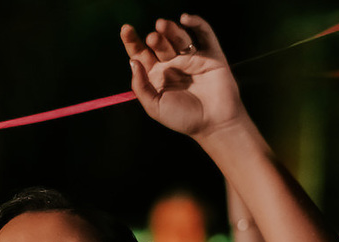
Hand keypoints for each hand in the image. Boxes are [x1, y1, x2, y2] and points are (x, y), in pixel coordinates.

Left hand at [120, 15, 245, 140]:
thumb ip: (141, 86)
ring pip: (179, 37)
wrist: (213, 124)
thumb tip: (132, 61)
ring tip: (162, 25)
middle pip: (160, 44)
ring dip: (170, 30)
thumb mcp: (154, 106)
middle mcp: (172, 64)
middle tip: (152, 38)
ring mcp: (192, 58)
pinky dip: (196, 23)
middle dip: (155, 38)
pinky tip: (186, 19)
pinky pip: (204, 34)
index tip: (125, 30)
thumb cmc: (182, 118)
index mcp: (156, 75)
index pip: (141, 54)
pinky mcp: (211, 54)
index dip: (132, 42)